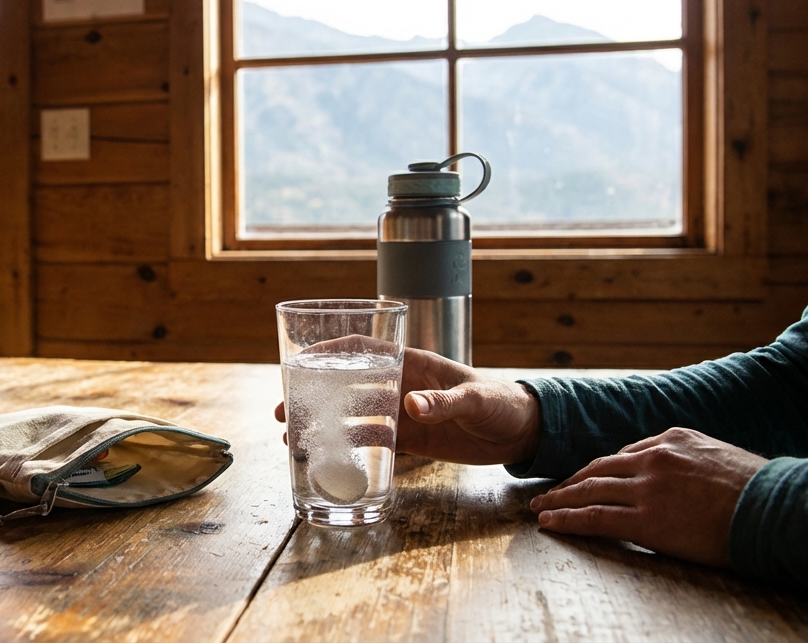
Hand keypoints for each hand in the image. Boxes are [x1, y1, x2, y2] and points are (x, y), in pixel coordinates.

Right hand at [272, 337, 540, 465]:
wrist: (524, 432)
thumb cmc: (503, 402)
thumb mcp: (476, 399)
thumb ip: (444, 401)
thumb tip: (411, 405)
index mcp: (413, 364)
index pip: (364, 350)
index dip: (330, 352)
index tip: (299, 361)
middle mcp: (402, 386)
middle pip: (348, 385)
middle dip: (313, 395)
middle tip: (283, 411)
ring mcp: (405, 414)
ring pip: (355, 416)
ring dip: (326, 425)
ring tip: (295, 439)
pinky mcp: (414, 440)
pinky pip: (376, 443)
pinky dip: (352, 448)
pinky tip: (329, 458)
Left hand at [529, 427, 767, 566]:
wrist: (777, 510)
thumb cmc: (760, 490)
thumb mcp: (720, 457)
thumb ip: (690, 460)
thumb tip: (679, 473)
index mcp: (672, 439)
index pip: (625, 455)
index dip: (601, 470)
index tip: (587, 480)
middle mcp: (653, 458)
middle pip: (599, 469)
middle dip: (572, 482)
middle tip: (550, 492)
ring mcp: (647, 488)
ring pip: (589, 490)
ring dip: (561, 499)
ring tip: (542, 508)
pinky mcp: (646, 519)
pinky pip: (595, 517)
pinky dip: (568, 519)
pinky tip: (551, 523)